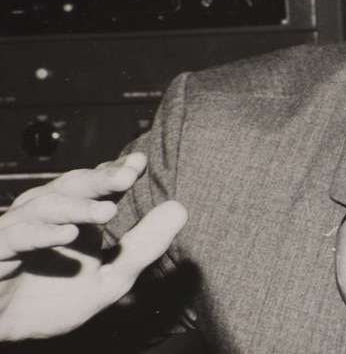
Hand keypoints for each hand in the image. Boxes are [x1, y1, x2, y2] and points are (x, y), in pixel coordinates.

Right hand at [0, 153, 187, 340]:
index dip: (115, 171)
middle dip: (100, 179)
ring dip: (77, 207)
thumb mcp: (111, 276)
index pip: (97, 184)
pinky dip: (42, 234)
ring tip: (108, 211)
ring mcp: (17, 229)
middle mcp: (44, 213)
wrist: (7, 331)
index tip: (140, 163)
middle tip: (128, 175)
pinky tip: (68, 234)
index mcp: (73, 213)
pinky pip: (15, 238)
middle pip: (73, 186)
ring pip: (45, 206)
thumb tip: (180, 209)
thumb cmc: (55, 299)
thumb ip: (144, 245)